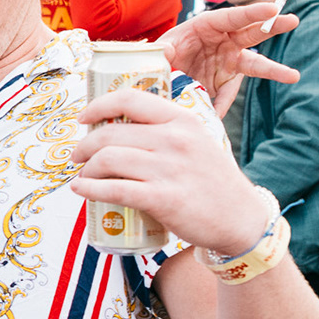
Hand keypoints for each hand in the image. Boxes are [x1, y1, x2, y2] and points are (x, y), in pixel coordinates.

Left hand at [70, 88, 268, 254]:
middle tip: (78, 156)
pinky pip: (115, 190)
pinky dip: (90, 189)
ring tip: (83, 176)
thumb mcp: (196, 140)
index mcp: (182, 120)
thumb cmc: (212, 180)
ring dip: (86, 169)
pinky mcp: (164, 199)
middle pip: (110, 133)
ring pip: (108, 159)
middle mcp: (175, 139)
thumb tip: (121, 126)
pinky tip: (80, 189)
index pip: (129, 99)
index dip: (97, 106)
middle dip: (84, 146)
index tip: (84, 119)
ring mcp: (169, 169)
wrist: (240, 218)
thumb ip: (166, 130)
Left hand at [159, 1, 300, 116]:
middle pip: (253, 33)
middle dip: (273, 26)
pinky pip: (226, 94)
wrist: (160, 74)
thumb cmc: (164, 52)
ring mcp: (229, 61)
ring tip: (294, 76)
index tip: (272, 9)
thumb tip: (167, 52)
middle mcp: (225, 41)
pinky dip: (220, 104)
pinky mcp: (225, 81)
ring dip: (273, 70)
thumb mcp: (161, 47)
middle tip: (293, 20)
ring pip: (254, 64)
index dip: (252, 13)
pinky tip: (214, 115)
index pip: (233, 17)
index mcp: (209, 25)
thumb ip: (164, 49)